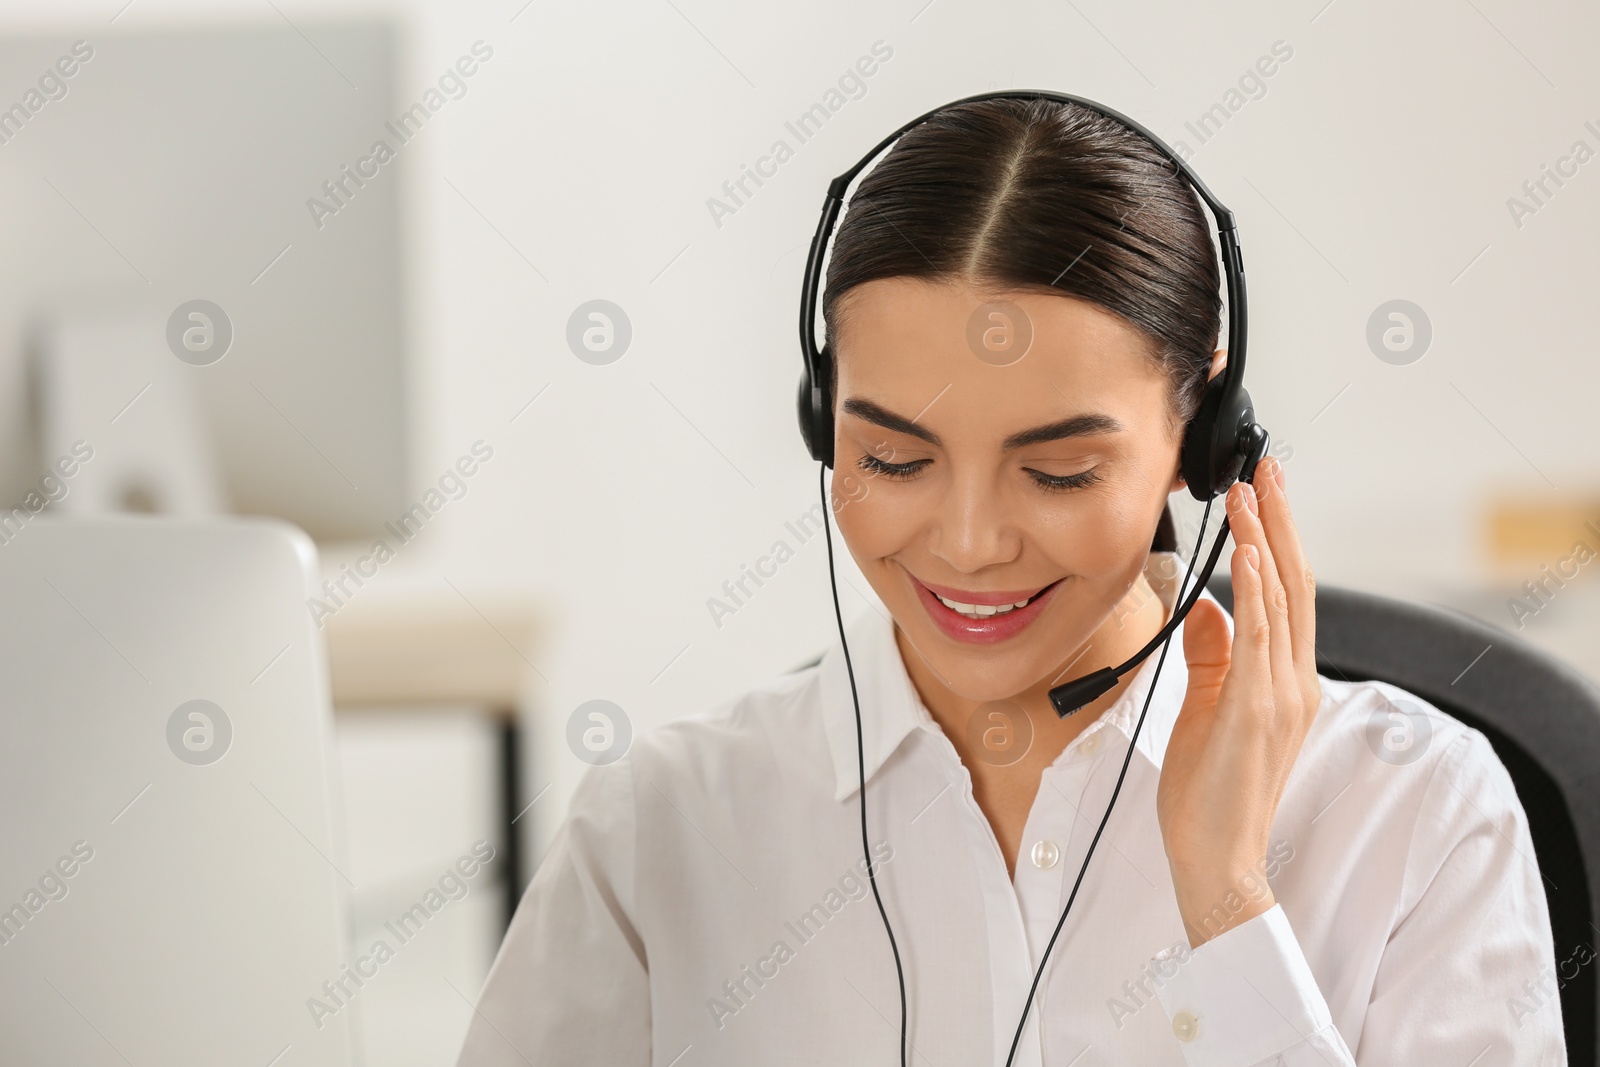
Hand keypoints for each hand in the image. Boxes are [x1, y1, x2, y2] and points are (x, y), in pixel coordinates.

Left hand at [1155, 455, 1320, 946]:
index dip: (1277, 538)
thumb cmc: (1209, 791)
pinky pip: (1261, 639)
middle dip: (1280, 520)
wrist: (1217, 857)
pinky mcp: (1257, 710)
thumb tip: (1208, 606)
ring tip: (1251, 490)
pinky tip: (1250, 553)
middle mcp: (1294, 681)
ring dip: (1266, 539)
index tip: (1261, 491)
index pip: (1288, 594)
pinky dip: (1259, 591)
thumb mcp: (1207, 707)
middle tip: (1267, 467)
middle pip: (1296, 582)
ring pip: (1283, 599)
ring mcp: (1280, 695)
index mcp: (1285, 680)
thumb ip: (1212, 656)